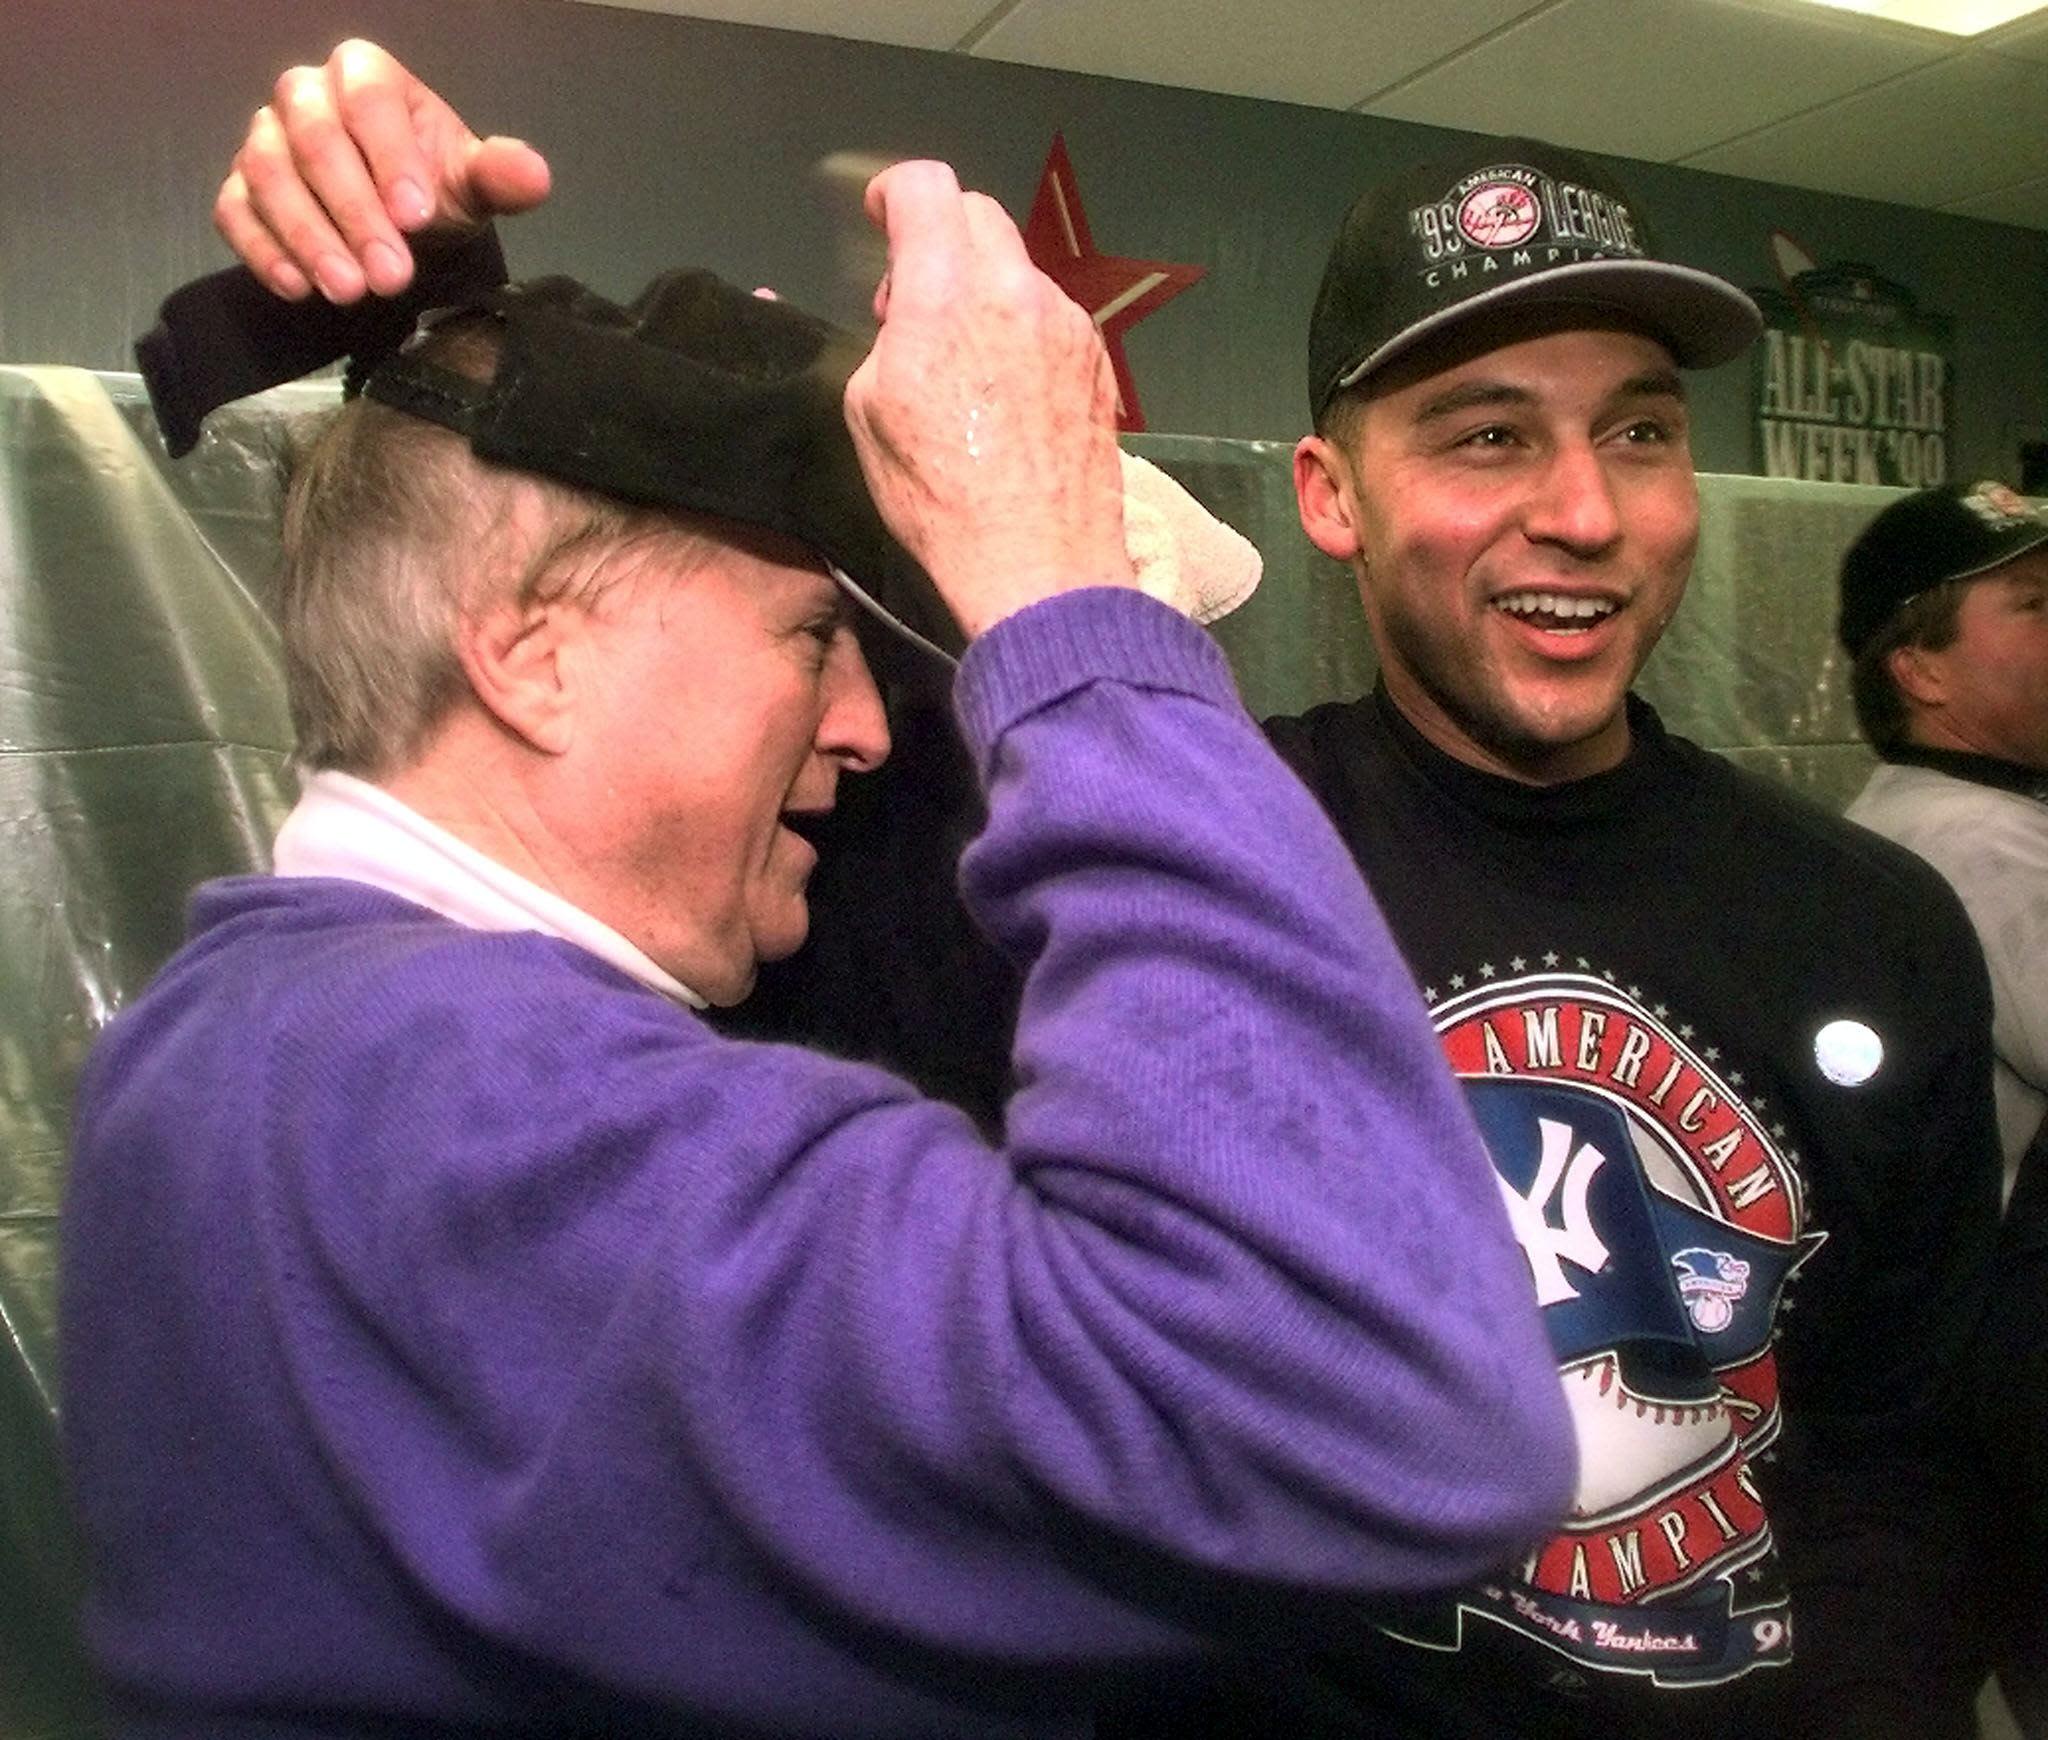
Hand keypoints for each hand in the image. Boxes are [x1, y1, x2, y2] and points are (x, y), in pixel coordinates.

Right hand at [215, 39, 550, 303]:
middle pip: (316, 141)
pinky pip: (235, 212)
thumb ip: (499, 175)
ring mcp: (265, 139)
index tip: (417, 217)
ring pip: (269, 175)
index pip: (369, 101)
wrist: (399, 220)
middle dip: (354, 213)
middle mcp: (305, 95)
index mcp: (365, 75)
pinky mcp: (241, 187)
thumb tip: (535, 175)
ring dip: (309, 237)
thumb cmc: (430, 188)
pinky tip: (299, 288)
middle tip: (390, 275)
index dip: (390, 157)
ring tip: (350, 291)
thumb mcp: (472, 182)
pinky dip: (263, 251)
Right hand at [843, 161, 1134, 640]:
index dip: (893, 191)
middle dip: (940, 239)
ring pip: (1018, 272)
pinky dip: (1022, 333)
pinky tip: (1007, 395)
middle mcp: (1016, 292)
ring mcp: (1067, 325)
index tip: (881, 215)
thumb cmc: (942, 501)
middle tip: (913, 301)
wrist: (1037, 565)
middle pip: (978, 217)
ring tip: (964, 363)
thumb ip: (886, 341)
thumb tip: (904, 322)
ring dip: (984, 293)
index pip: (926, 188)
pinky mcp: (1097, 364)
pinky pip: (1051, 320)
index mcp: (947, 293)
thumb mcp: (869, 415)